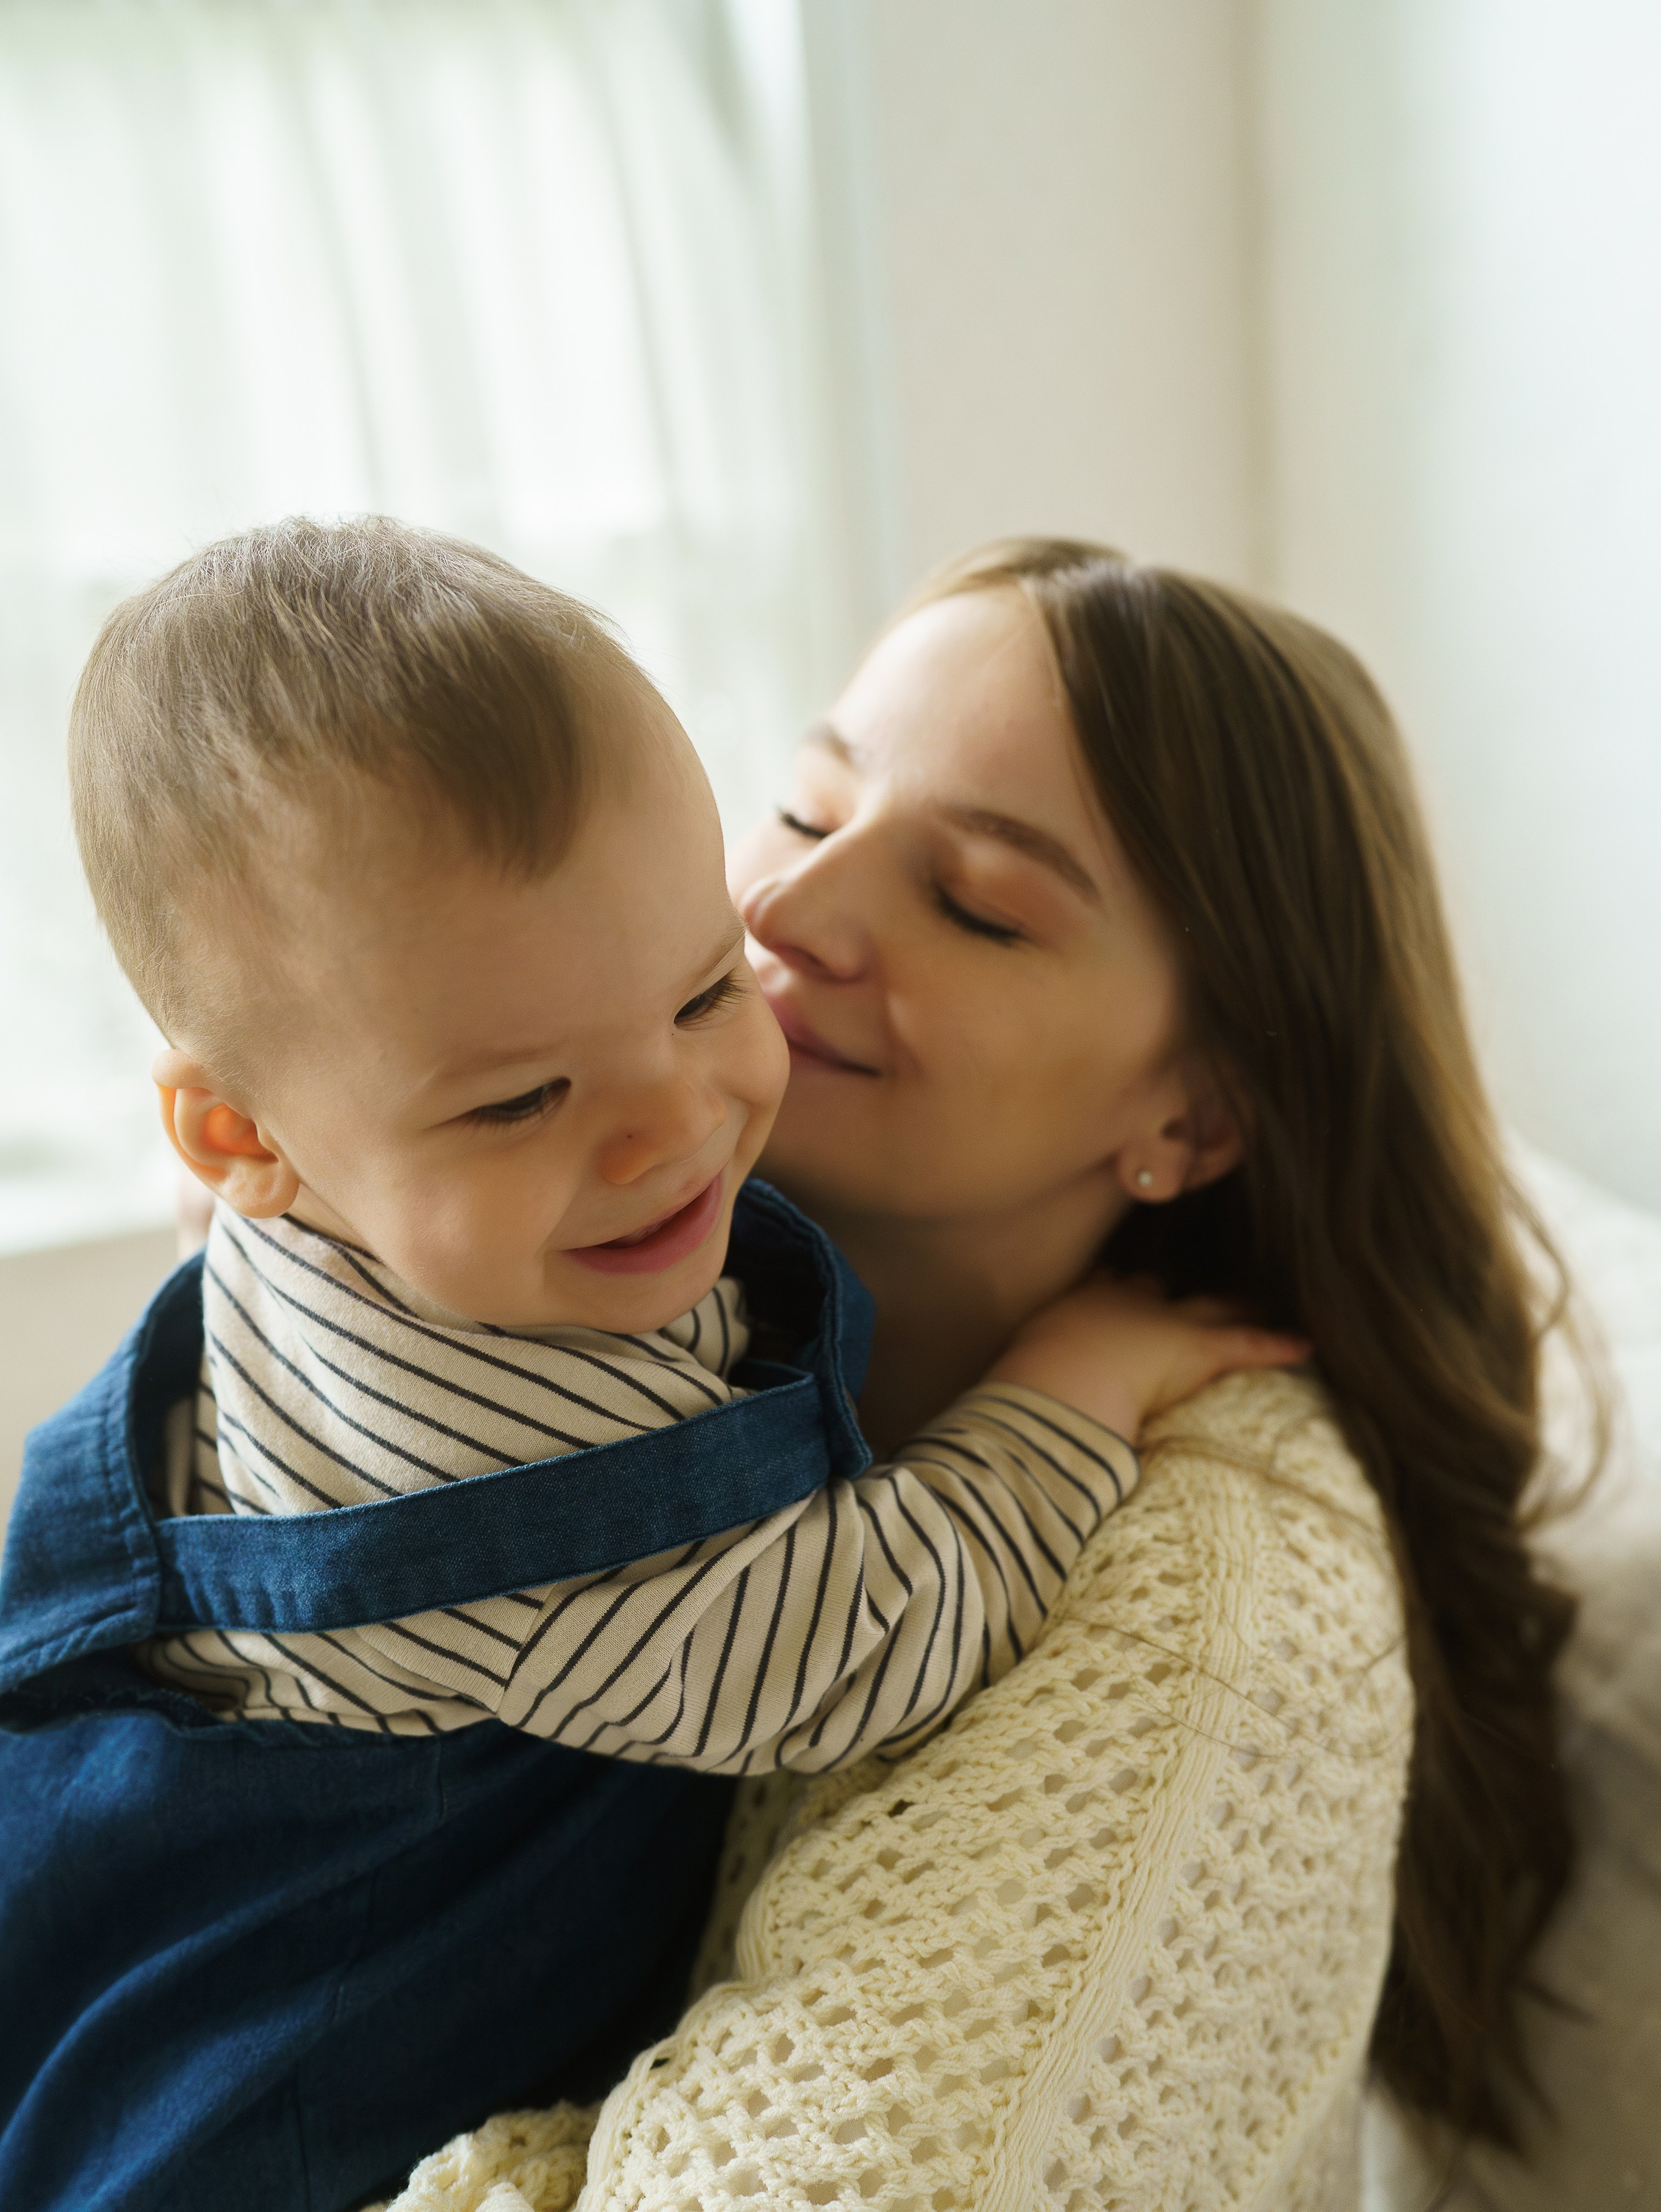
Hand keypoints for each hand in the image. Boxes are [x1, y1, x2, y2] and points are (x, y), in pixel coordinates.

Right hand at [985, 1272, 1310, 1443]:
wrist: (1058, 1384)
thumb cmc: (1028, 1385)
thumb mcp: (1018, 1378)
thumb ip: (1023, 1392)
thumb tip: (999, 1425)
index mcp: (1080, 1305)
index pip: (1109, 1287)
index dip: (1122, 1289)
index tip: (1128, 1286)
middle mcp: (1124, 1301)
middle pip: (1160, 1289)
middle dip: (1178, 1291)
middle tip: (1196, 1290)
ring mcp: (1165, 1321)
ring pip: (1210, 1307)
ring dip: (1234, 1308)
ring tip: (1256, 1304)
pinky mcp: (1199, 1347)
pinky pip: (1247, 1342)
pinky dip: (1276, 1343)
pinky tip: (1304, 1345)